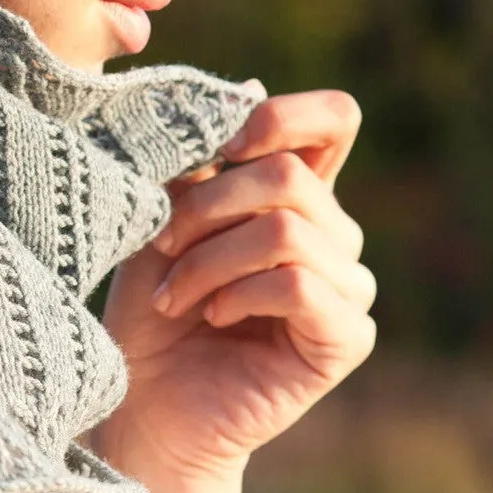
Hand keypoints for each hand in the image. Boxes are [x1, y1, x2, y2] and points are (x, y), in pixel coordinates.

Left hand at [94, 90, 377, 481]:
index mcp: (295, 193)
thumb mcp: (162, 218)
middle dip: (207, 206)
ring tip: (176, 293)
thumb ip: (200, 163)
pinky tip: (214, 316)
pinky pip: (301, 286)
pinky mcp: (346, 338)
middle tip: (160, 245)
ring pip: (289, 230)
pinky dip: (241, 294)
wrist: (145, 403)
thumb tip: (248, 89)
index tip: (215, 152)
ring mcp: (346, 286)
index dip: (280, 117)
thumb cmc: (149, 307)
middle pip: (290, 175)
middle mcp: (333, 234)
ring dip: (212, 258)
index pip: (333, 119)